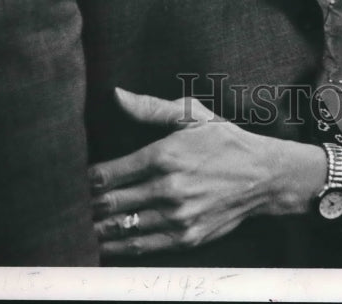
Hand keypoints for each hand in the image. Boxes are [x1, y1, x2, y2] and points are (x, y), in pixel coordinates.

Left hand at [88, 88, 318, 256]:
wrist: (263, 175)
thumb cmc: (224, 140)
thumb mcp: (191, 115)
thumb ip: (150, 108)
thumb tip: (116, 95)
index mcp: (165, 155)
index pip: (109, 174)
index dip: (89, 180)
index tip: (82, 180)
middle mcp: (168, 189)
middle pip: (111, 204)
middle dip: (90, 204)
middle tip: (78, 203)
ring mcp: (177, 217)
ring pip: (122, 228)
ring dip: (100, 227)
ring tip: (86, 224)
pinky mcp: (187, 238)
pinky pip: (142, 247)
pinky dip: (120, 246)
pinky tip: (108, 241)